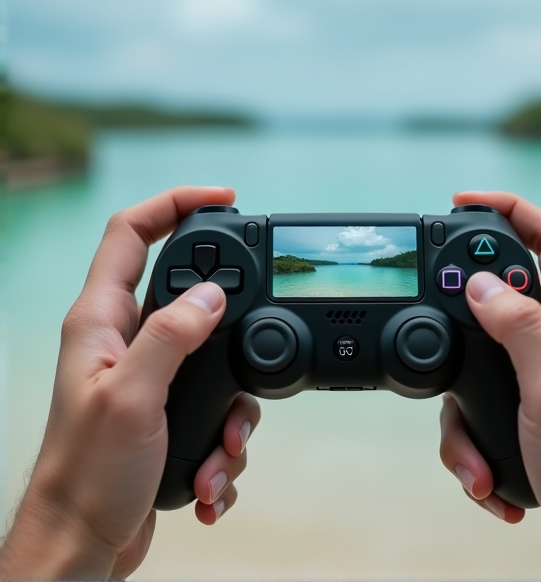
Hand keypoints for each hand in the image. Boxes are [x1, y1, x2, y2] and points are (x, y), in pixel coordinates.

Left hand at [0, 187, 260, 579]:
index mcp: (101, 321)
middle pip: (187, 292)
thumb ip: (171, 337)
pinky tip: (210, 474)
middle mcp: (125, 340)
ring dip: (233, 408)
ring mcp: (149, 374)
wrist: (84, 544)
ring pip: (214, 356)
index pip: (131, 233)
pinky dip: (226, 439)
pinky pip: (217, 403)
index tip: (222, 199)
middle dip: (229, 320)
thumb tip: (211, 295)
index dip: (174, 203)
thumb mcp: (131, 399)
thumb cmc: (87, 476)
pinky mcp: (169, 408)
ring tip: (220, 447)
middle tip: (253, 333)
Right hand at [440, 191, 540, 579]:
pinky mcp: (525, 407)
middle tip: (440, 328)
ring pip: (480, 356)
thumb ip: (518, 328)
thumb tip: (481, 282)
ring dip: (463, 409)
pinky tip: (487, 474)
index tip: (464, 202)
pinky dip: (470, 439)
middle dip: (464, 313)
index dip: (511, 210)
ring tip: (476, 455)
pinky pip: (479, 402)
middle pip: (505, 292)